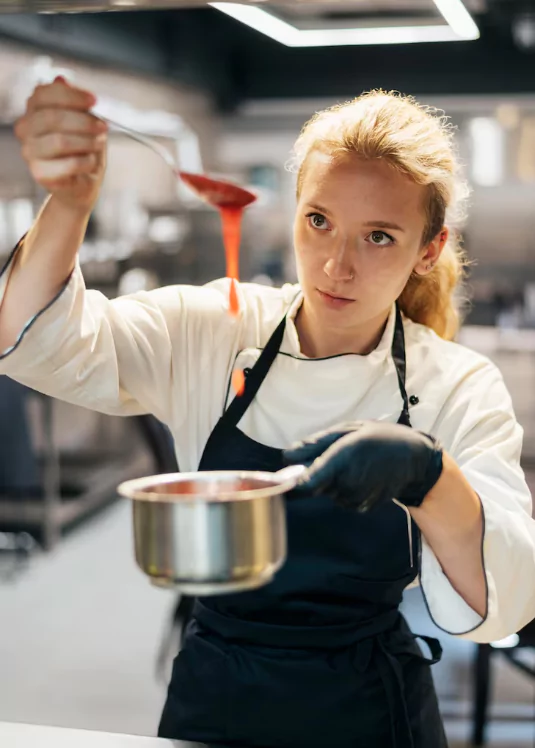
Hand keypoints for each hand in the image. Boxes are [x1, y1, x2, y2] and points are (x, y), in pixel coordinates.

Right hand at [14, 77, 106, 211]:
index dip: (72, 96)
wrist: (82, 183)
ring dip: (87, 142)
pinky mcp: (40, 174)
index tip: (95, 101)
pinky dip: (86, 161)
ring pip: (60, 141)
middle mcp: (26, 129)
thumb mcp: (83, 121)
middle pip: (53, 117)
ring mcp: (30, 152)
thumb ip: (73, 102)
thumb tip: (61, 79)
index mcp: (34, 110)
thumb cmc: (83, 149)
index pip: (44, 94)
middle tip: (104, 127)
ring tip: (99, 144)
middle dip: (84, 121)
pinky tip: (92, 161)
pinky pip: (68, 164)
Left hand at [283, 421, 442, 511]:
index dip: (293, 483)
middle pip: (316, 484)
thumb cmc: (381, 438)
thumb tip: (287, 456)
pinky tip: (363, 477)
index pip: (310, 479)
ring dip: (333, 481)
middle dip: (318, 473)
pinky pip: (342, 499)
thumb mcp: (350, 430)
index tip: (283, 483)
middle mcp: (348, 481)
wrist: (416, 461)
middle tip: (338, 456)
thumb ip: (316, 443)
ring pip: (328, 492)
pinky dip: (345, 490)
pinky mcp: (361, 508)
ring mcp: (355, 498)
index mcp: (343, 457)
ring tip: (355, 465)